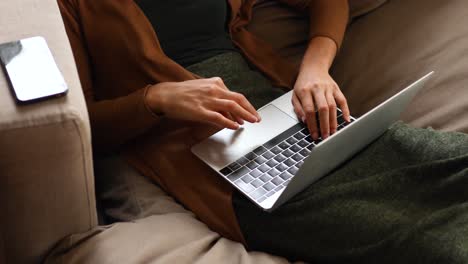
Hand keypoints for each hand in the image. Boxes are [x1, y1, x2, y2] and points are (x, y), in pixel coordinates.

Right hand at [145, 77, 260, 128]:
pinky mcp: (200, 110)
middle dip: (250, 110)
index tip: (252, 113)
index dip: (246, 105)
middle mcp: (214, 89)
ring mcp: (207, 100)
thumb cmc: (182, 93)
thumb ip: (216, 96)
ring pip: (232, 107)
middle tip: (257, 118)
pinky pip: (218, 117)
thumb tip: (229, 109)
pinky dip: (228, 122)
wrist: (165, 94)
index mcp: (215, 83)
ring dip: (244, 115)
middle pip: (238, 99)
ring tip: (251, 122)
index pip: (235, 95)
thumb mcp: (202, 89)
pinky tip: (234, 126)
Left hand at [292, 68, 349, 139]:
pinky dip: (345, 110)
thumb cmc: (303, 84)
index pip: (309, 110)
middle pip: (322, 109)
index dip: (312, 124)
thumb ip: (298, 109)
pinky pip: (342, 100)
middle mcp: (317, 89)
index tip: (314, 135)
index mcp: (305, 91)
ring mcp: (328, 88)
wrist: (313, 67)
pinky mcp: (336, 88)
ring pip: (333, 106)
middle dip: (324, 125)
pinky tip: (346, 120)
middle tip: (325, 137)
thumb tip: (305, 121)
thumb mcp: (294, 95)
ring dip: (334, 121)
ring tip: (333, 132)